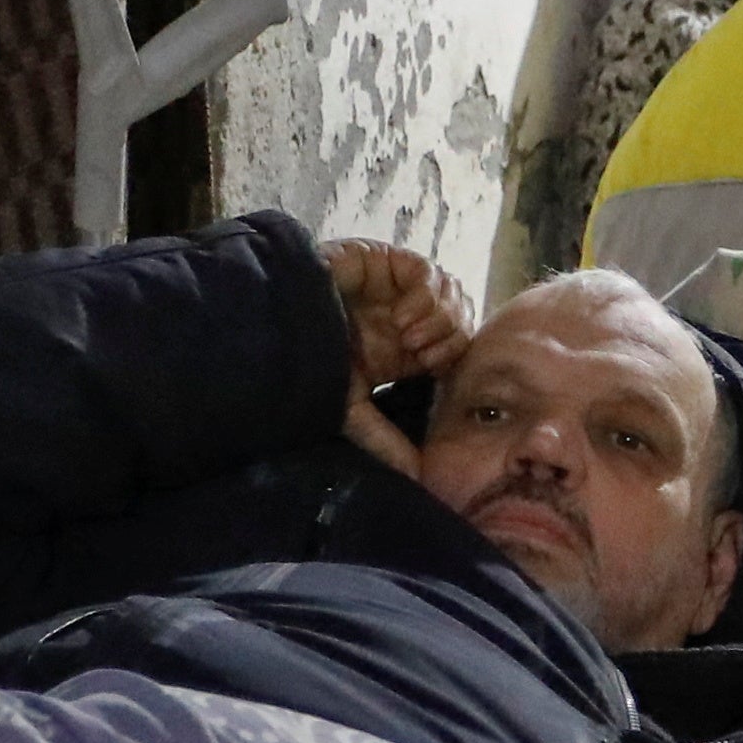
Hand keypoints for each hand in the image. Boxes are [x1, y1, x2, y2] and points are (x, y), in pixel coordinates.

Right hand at [325, 239, 470, 467]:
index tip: (429, 373)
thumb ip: (387, 442)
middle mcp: (409, 317)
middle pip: (463, 320)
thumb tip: (420, 481)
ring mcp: (401, 288)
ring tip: (407, 337)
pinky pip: (431, 274)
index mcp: (407, 349)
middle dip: (450, 340)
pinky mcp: (390, 262)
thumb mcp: (353, 409)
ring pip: (454, 296)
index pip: (458, 348)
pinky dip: (425, 298)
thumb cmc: (311, 364)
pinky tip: (400, 316)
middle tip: (419, 356)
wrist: (279, 325)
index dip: (452, 359)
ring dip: (439, 321)